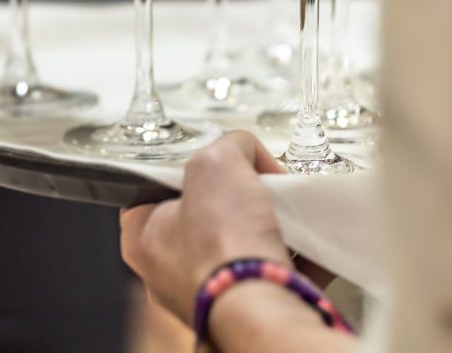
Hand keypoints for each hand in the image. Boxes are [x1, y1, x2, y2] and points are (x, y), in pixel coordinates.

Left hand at [121, 131, 289, 323]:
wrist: (263, 307)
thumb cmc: (223, 246)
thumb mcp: (216, 161)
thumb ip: (227, 145)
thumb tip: (243, 147)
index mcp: (143, 238)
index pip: (153, 188)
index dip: (186, 165)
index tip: (213, 158)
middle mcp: (170, 271)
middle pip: (203, 214)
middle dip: (236, 195)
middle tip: (254, 183)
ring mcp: (209, 290)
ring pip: (240, 243)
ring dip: (266, 223)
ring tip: (282, 208)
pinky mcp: (248, 306)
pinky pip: (272, 271)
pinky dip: (293, 254)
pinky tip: (308, 239)